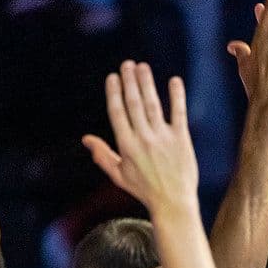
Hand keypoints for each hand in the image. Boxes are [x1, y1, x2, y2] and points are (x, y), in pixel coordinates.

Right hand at [82, 62, 198, 214]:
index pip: (117, 112)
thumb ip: (102, 155)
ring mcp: (163, 138)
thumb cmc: (145, 190)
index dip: (114, 92)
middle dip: (129, 81)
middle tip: (127, 64)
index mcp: (126, 145)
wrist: (173, 203)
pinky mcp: (181, 140)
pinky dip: (177, 96)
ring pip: (153, 104)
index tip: (112, 77)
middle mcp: (143, 138)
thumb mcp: (119, 175)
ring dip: (147, 83)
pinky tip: (174, 80)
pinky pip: (179, 113)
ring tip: (143, 67)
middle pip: (134, 104)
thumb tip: (86, 139)